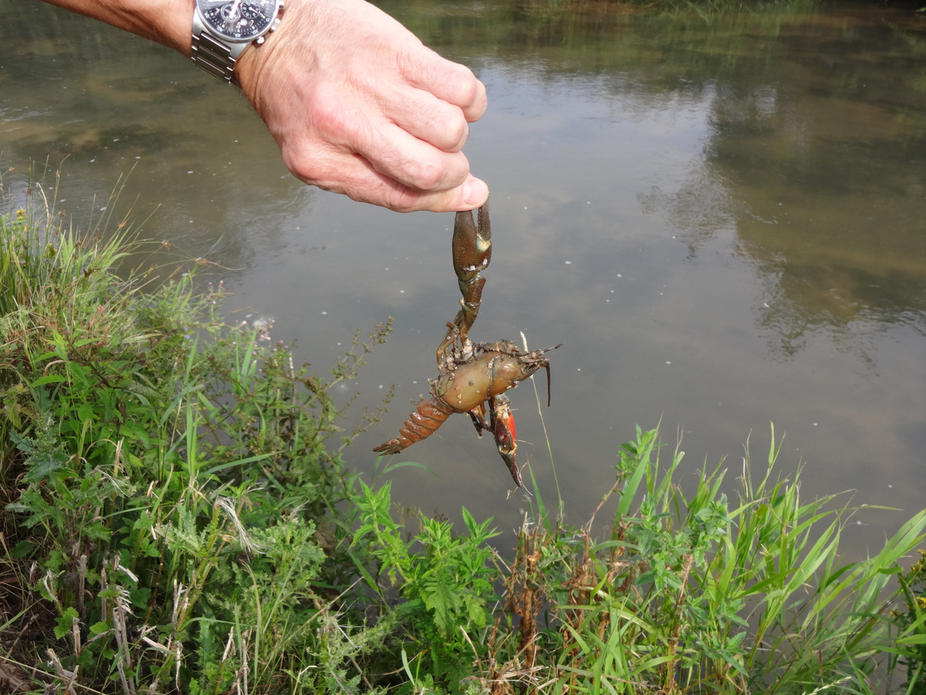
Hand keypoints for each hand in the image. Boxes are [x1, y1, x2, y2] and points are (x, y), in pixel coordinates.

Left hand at [236, 0, 488, 211]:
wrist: (275, 30)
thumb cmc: (300, 98)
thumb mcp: (318, 152)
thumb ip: (379, 180)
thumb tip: (462, 194)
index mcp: (319, 161)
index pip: (400, 196)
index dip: (444, 200)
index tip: (471, 193)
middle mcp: (343, 125)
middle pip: (430, 169)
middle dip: (455, 172)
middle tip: (453, 160)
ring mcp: (371, 85)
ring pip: (450, 128)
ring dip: (458, 132)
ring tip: (440, 121)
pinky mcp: (395, 50)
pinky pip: (458, 85)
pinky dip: (470, 99)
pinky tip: (450, 96)